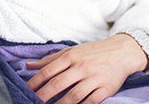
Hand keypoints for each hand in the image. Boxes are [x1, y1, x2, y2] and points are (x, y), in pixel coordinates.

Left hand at [25, 33, 147, 103]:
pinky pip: (91, 101)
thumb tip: (28, 65)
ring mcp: (94, 78)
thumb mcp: (72, 50)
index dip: (35, 82)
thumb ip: (50, 59)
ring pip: (74, 95)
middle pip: (58, 84)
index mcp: (71, 56)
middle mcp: (81, 67)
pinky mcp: (106, 88)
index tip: (26, 90)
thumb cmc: (94, 51)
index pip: (48, 71)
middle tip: (33, 103)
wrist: (122, 51)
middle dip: (43, 96)